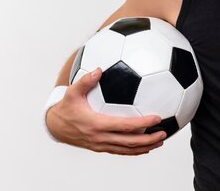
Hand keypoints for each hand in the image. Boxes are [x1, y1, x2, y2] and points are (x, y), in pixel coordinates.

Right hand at [46, 67, 166, 155]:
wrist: (55, 127)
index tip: (156, 118)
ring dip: (145, 147)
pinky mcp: (100, 147)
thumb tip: (99, 69)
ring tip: (160, 141)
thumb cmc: (66, 108)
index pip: (124, 126)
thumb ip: (86, 81)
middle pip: (129, 142)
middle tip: (164, 133)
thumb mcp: (72, 92)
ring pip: (126, 149)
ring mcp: (101, 145)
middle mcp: (100, 138)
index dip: (142, 123)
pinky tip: (145, 146)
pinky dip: (134, 150)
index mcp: (96, 124)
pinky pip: (120, 151)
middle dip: (149, 139)